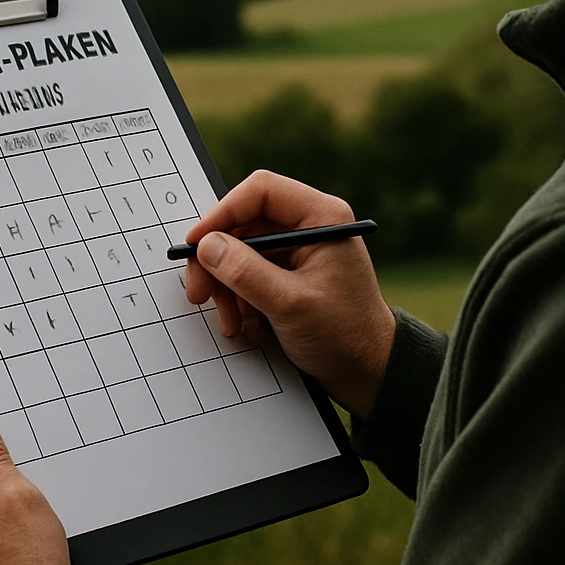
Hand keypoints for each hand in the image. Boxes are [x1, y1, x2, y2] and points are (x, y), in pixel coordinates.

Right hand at [184, 170, 395, 418]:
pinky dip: (240, 300)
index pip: (261, 191)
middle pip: (244, 224)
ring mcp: (298, 252)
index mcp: (321, 217)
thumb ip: (245, 272)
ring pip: (241, 253)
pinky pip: (249, 275)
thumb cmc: (344, 335)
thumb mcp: (289, 304)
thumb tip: (207, 246)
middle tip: (198, 293)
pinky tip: (249, 326)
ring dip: (228, 289)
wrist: (367, 372)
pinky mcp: (289, 275)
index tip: (196, 244)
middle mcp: (309, 227)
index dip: (222, 213)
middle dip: (219, 262)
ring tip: (233, 323)